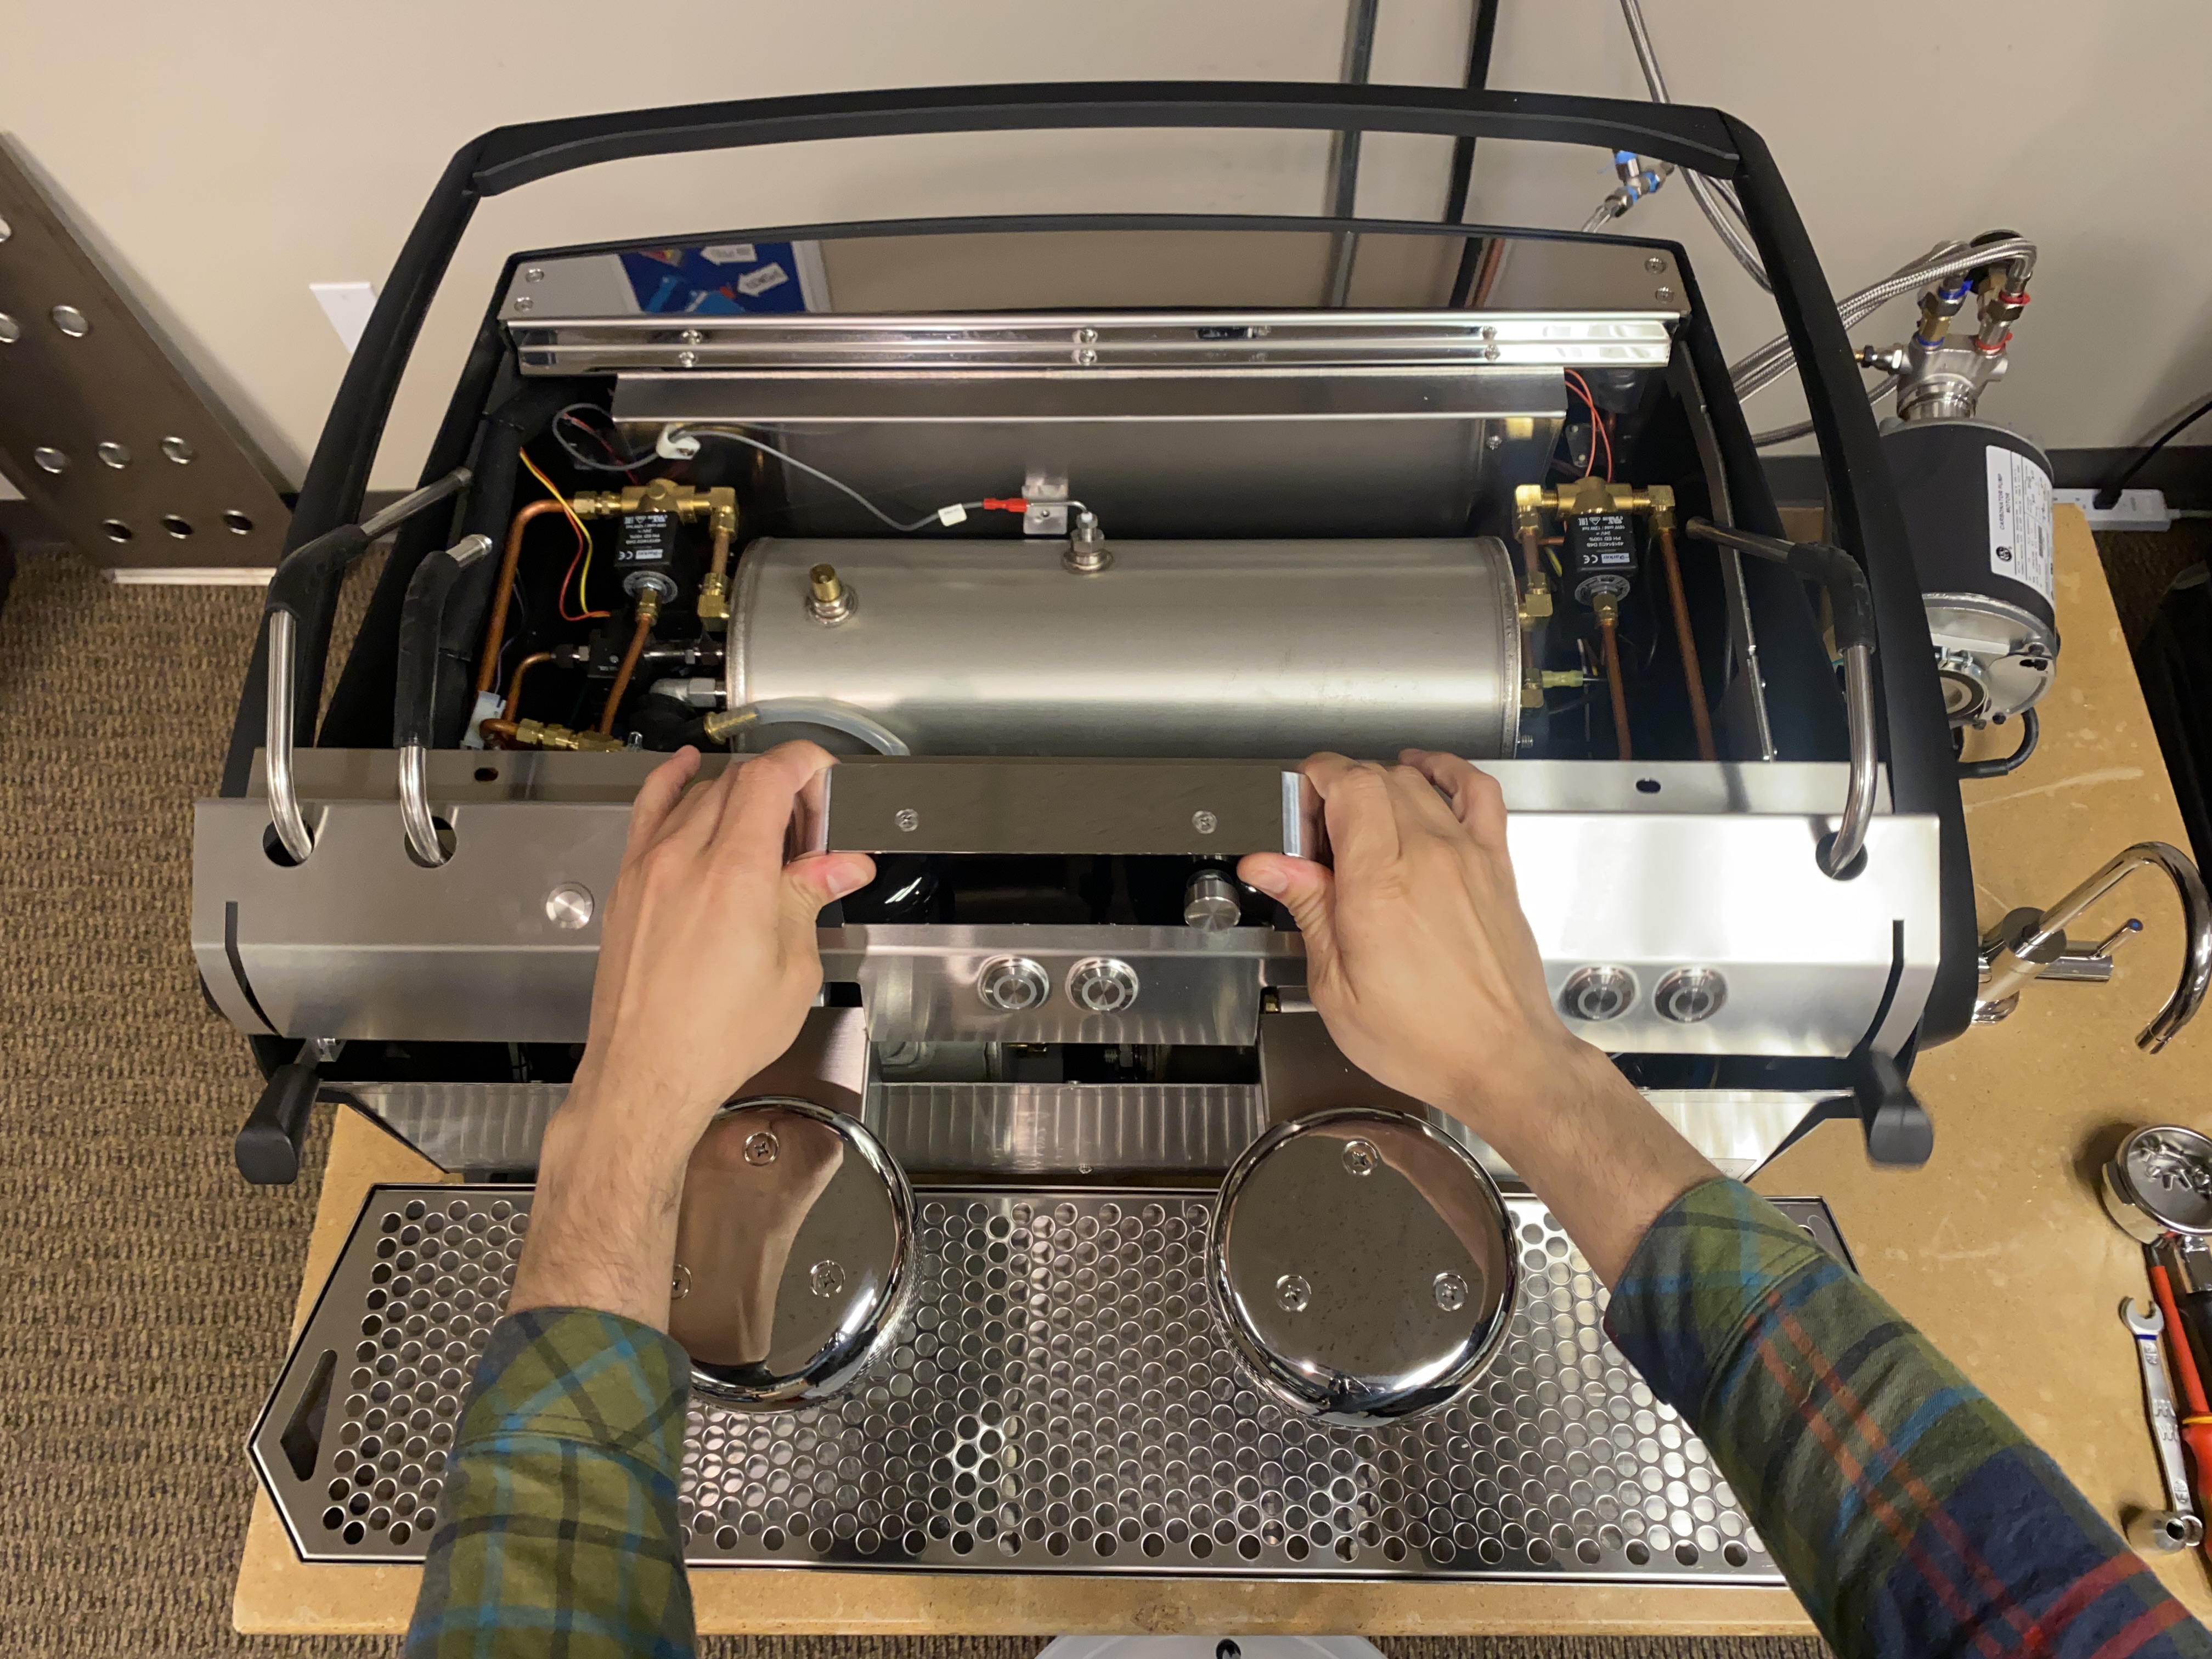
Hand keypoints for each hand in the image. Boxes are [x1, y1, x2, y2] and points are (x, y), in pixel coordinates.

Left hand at [511, 741, 875, 1326]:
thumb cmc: (717, 1037)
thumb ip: (809, 900)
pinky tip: (685, 769)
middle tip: (811, 831)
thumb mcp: (792, 970)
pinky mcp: (628, 884)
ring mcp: (649, 867)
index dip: (806, 765)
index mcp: (737, 874)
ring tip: (767, 833)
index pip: (770, 777)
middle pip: (738, 781)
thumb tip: (844, 865)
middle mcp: (686, 858)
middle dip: (784, 789)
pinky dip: (671, 782)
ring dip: (740, 796)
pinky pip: (648, 812)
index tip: (826, 778)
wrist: (647, 1074)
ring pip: (699, 795)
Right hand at [1238, 749, 1587, 1137]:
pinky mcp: (1495, 866)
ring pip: (1417, 784)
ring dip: (1379, 786)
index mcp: (1378, 885)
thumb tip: (1268, 865)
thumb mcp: (1336, 986)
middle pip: (1377, 779)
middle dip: (1337, 793)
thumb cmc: (1424, 1038)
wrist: (1501, 1060)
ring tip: (1360, 823)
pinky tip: (1426, 774)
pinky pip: (1478, 793)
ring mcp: (1467, 856)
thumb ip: (1308, 909)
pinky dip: (1449, 771)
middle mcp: (1427, 858)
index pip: (1348, 784)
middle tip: (1320, 840)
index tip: (1301, 802)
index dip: (1316, 779)